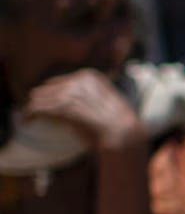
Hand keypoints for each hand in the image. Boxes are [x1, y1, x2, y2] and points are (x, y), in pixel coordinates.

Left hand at [23, 70, 142, 153]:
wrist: (126, 137)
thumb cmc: (119, 124)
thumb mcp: (108, 102)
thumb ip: (91, 95)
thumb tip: (72, 102)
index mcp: (90, 76)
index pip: (60, 81)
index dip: (51, 94)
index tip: (46, 104)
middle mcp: (79, 81)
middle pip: (47, 88)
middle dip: (39, 100)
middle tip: (33, 111)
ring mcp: (71, 93)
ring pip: (40, 97)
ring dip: (32, 108)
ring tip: (28, 117)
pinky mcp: (62, 108)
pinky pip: (38, 108)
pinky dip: (30, 114)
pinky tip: (28, 120)